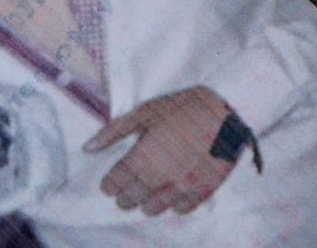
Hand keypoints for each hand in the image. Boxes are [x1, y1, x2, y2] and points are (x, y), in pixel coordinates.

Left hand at [84, 86, 238, 216]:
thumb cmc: (184, 106)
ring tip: (154, 185)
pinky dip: (174, 202)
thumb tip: (87, 149)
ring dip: (148, 200)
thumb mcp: (146, 111)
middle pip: (129, 200)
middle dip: (126, 193)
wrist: (228, 109)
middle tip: (133, 180)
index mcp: (141, 158)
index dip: (111, 182)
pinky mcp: (202, 191)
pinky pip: (180, 209)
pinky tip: (176, 188)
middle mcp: (158, 178)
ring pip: (152, 209)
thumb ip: (114, 131)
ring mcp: (181, 187)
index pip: (113, 185)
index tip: (114, 178)